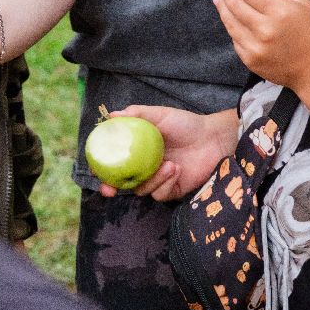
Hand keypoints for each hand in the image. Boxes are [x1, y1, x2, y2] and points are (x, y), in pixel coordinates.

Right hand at [97, 106, 237, 202]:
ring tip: (169, 164)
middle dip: (110, 189)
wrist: (214, 137)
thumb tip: (113, 115)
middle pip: (120, 183)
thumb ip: (137, 114)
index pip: (113, 162)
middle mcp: (144, 167)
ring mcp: (157, 180)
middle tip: (110, 189)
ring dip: (152, 180)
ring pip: (141, 190)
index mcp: (138, 151)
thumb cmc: (187, 124)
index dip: (101, 169)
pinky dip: (165, 183)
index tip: (95, 170)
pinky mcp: (171, 190)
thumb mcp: (161, 115)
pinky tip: (177, 170)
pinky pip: (159, 194)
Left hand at [211, 0, 309, 92]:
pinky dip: (231, 26)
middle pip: (236, 5)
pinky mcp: (250, 60)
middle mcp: (265, 30)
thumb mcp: (305, 4)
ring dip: (222, 7)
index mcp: (280, 12)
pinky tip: (230, 17)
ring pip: (231, 22)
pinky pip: (235, 39)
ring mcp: (255, 47)